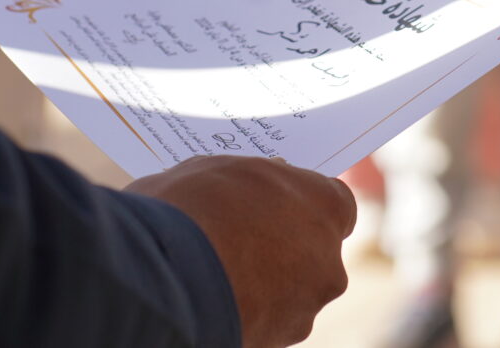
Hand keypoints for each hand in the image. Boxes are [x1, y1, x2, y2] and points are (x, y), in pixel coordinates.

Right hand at [126, 156, 354, 347]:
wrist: (163, 279)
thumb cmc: (190, 210)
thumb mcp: (217, 170)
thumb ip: (249, 178)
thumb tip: (250, 183)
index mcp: (325, 206)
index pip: (336, 205)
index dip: (303, 206)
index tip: (277, 207)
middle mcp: (329, 260)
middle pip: (315, 253)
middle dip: (284, 249)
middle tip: (240, 242)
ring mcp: (305, 308)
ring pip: (291, 294)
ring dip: (264, 286)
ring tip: (216, 275)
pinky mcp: (276, 342)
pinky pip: (266, 323)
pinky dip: (246, 314)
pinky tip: (212, 300)